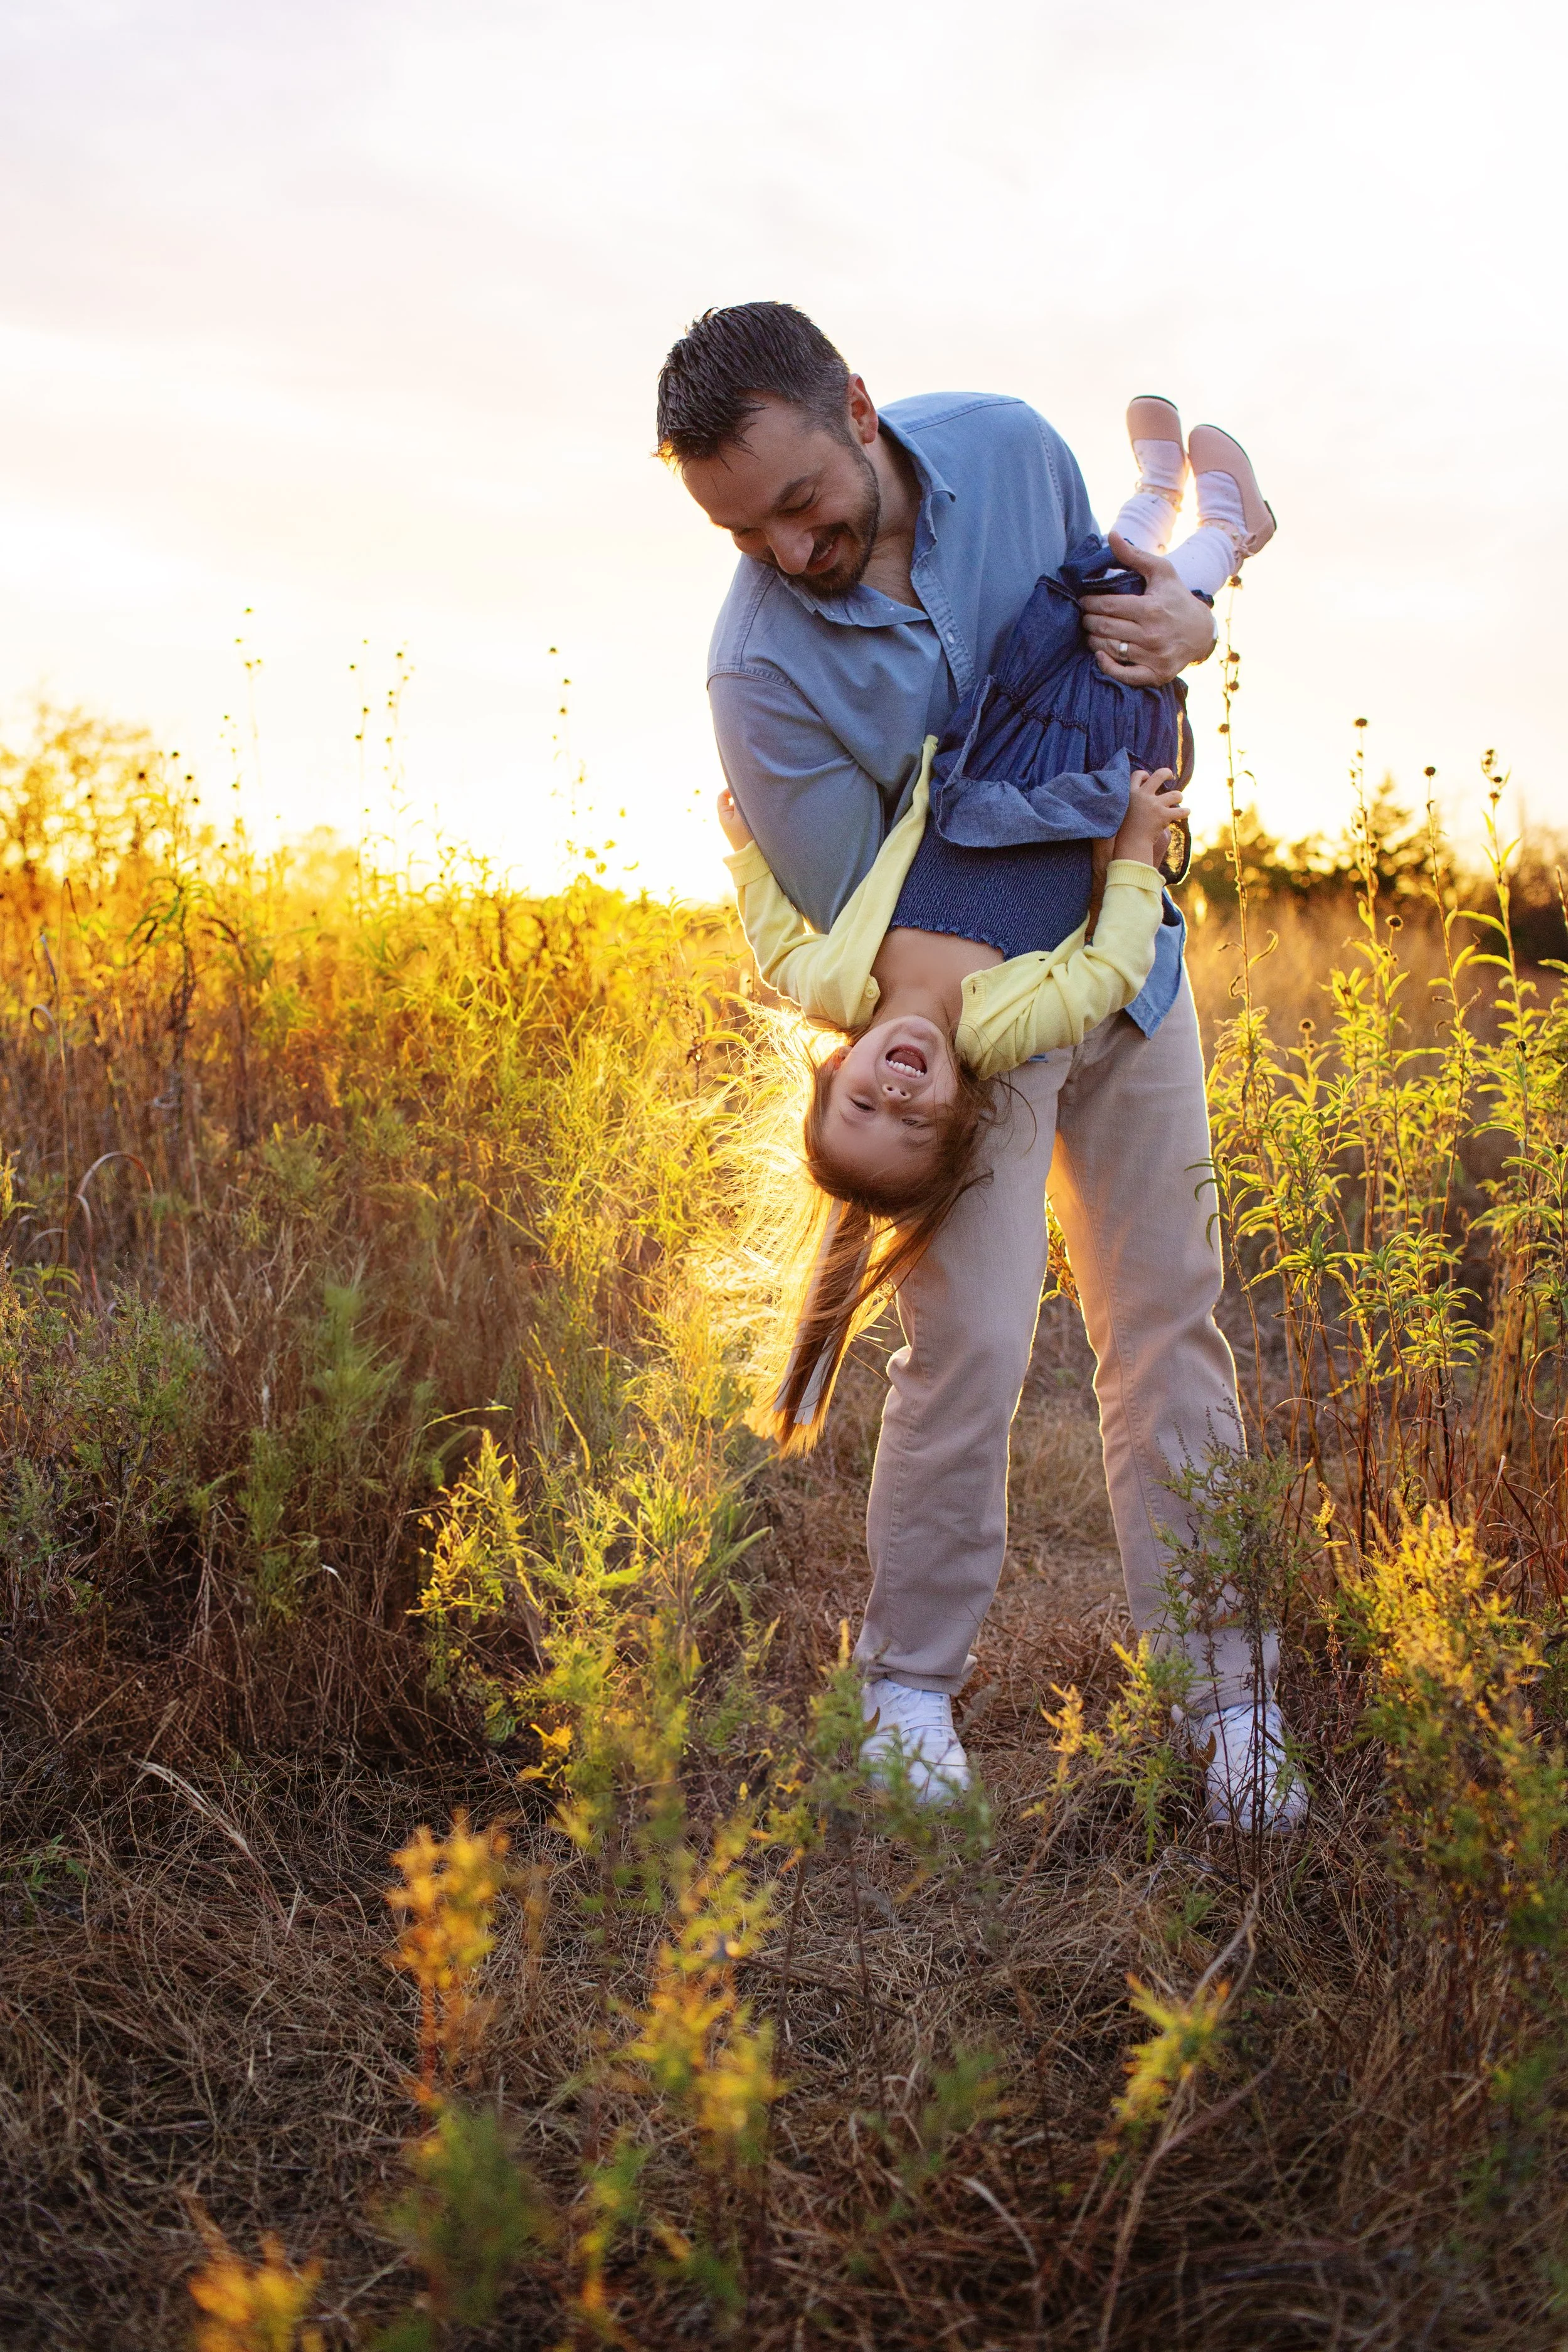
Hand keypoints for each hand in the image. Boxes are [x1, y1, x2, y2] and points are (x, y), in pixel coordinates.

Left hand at [716, 788, 753, 849]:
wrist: (751, 857)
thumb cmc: (745, 835)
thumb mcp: (741, 815)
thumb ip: (739, 801)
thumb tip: (739, 787)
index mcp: (723, 815)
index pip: (722, 796)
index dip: (729, 789)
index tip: (741, 787)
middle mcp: (728, 820)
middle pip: (732, 802)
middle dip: (741, 797)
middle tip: (751, 794)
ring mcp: (736, 825)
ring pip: (740, 809)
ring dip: (747, 805)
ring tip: (756, 804)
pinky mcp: (744, 830)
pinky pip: (746, 816)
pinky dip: (751, 812)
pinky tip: (759, 813)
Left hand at [1080, 532, 1216, 685]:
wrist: (1201, 632)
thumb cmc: (1176, 597)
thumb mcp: (1161, 571)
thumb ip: (1133, 555)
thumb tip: (1111, 535)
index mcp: (1151, 608)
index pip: (1108, 606)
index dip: (1090, 602)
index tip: (1083, 600)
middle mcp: (1152, 634)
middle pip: (1105, 628)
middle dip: (1088, 621)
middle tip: (1083, 616)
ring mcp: (1154, 656)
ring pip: (1110, 649)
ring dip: (1093, 640)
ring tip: (1089, 632)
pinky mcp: (1156, 674)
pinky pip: (1124, 675)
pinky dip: (1107, 666)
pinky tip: (1099, 655)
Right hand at [1112, 768, 1187, 865]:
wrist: (1130, 844)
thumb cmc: (1124, 830)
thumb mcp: (1121, 810)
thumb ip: (1130, 800)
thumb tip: (1141, 792)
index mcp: (1130, 793)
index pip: (1138, 775)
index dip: (1144, 775)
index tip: (1148, 778)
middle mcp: (1143, 795)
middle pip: (1159, 775)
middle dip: (1167, 773)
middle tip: (1170, 776)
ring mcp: (1154, 805)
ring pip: (1175, 794)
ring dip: (1179, 797)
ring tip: (1178, 800)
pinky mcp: (1163, 816)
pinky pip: (1181, 811)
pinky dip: (1185, 812)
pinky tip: (1186, 812)